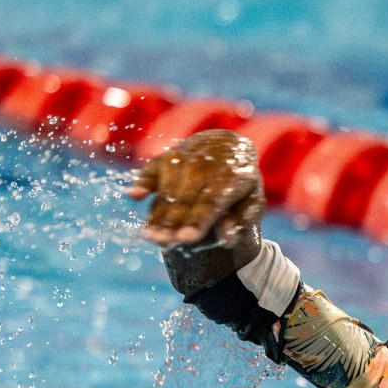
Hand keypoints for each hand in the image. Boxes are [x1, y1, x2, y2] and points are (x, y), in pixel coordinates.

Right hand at [126, 129, 265, 296]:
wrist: (228, 145)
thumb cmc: (240, 182)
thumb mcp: (252, 200)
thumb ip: (243, 220)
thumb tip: (228, 239)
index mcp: (232, 177)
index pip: (212, 201)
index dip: (198, 220)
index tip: (186, 238)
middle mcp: (207, 165)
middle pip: (186, 197)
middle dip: (173, 221)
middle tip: (161, 242)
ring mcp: (186, 158)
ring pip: (168, 188)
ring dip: (157, 212)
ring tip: (148, 235)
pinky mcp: (168, 156)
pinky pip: (153, 168)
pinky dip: (144, 180)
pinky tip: (134, 194)